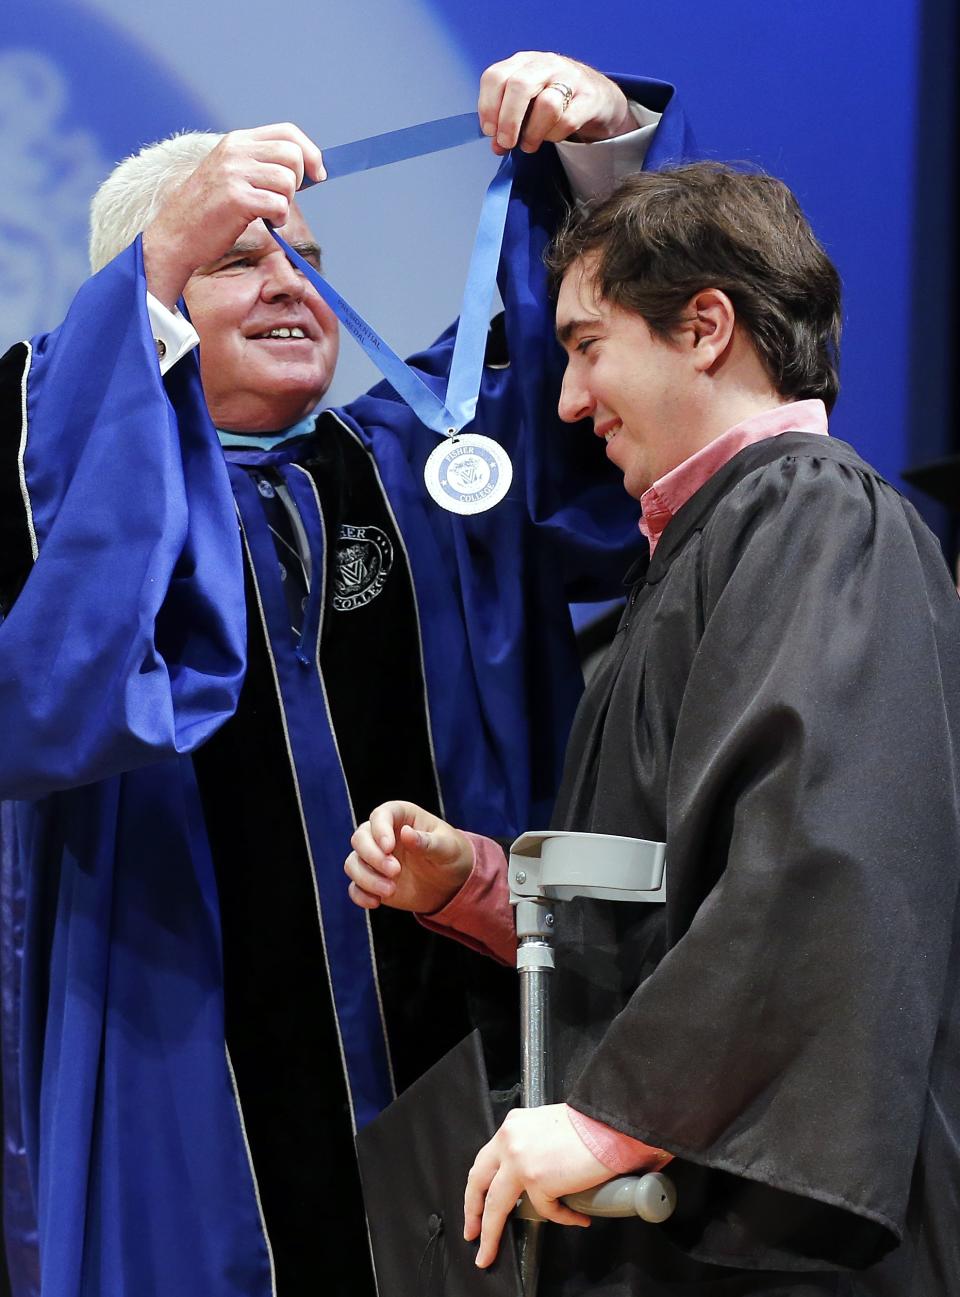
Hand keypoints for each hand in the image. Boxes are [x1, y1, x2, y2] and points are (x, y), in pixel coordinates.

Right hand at [141, 123, 324, 306]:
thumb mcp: (232, 175)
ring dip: (287, 203)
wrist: (177, 234)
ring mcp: (234, 173)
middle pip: (293, 155)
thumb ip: (263, 166)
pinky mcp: (236, 199)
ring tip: (270, 213)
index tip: (318, 175)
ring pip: (288, 181)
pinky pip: (279, 205)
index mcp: (237, 141)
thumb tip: (309, 170)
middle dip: (299, 181)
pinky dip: (280, 218)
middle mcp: (235, 151)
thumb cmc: (209, 211)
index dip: (311, 152)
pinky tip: (267, 223)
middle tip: (283, 199)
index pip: (287, 132)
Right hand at [345, 800, 472, 914]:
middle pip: (359, 838)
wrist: (451, 882)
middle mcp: (382, 835)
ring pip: (353, 863)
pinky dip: (360, 895)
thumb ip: (427, 841)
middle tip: (395, 872)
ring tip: (391, 890)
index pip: (380, 815)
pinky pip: (354, 886)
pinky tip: (376, 903)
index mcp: (401, 816)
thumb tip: (406, 833)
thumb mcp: (447, 847)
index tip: (389, 848)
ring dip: (366, 878)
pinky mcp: (372, 880)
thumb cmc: (451, 854)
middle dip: (372, 856)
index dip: (380, 830)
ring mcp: (374, 858)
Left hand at [464, 1105, 608, 1266]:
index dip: (479, 1186)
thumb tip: (533, 1169)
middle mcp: (509, 1141)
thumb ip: (532, 1144)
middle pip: (479, 1183)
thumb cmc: (590, 1122)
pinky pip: (546, 1210)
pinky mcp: (538, 1181)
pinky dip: (564, 1217)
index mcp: (513, 1126)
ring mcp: (520, 1162)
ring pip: (496, 1206)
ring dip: (491, 1234)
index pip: (486, 1160)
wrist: (611, 1122)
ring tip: (490, 1252)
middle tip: (472, 1233)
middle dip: (473, 1212)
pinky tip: (578, 1219)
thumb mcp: (548, 1125)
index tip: (476, 1204)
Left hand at [478, 52, 634, 155]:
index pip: (496, 76)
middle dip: (508, 120)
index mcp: (524, 62)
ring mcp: (570, 78)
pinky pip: (567, 120)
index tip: (490, 131)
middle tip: (506, 143)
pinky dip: (554, 136)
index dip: (487, 106)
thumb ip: (507, 121)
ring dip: (532, 133)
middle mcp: (546, 64)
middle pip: (519, 86)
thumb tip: (496, 145)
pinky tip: (550, 138)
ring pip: (546, 105)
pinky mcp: (589, 98)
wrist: (597, 96)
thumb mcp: (527, 103)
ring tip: (529, 144)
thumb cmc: (554, 99)